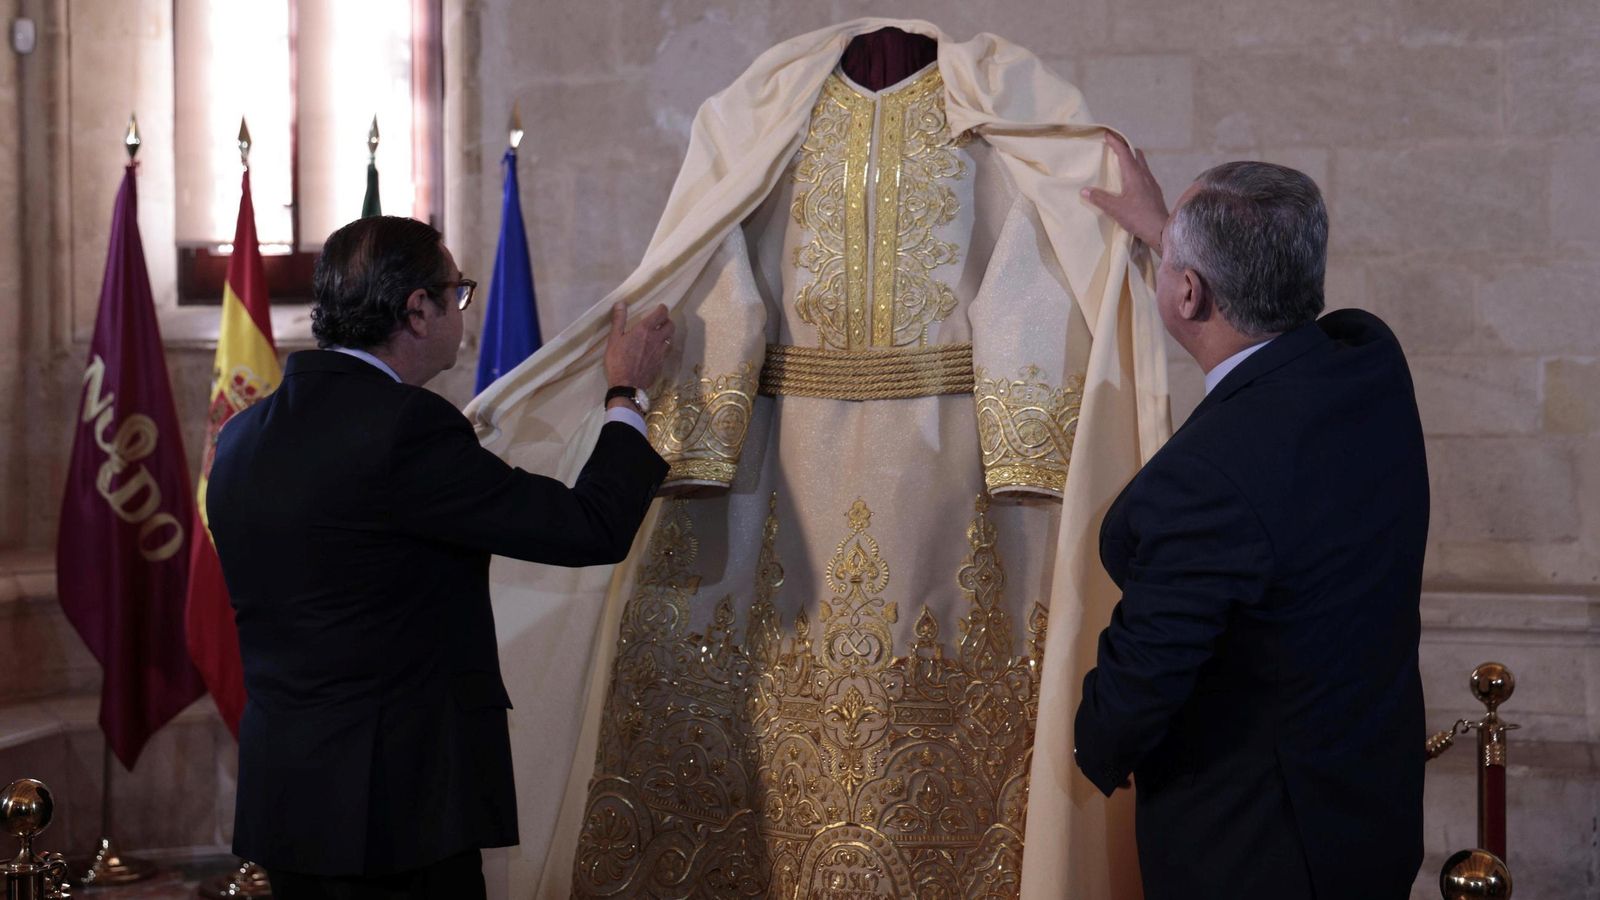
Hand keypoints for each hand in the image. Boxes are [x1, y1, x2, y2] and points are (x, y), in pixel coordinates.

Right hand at [604, 301, 673, 390]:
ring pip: (670, 338)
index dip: (662, 309)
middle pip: (671, 325)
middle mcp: (657, 339)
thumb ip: (619, 320)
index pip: (661, 314)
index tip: (659, 308)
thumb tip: (621, 302)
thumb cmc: (617, 361)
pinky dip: (664, 347)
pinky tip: (656, 350)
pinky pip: (667, 351)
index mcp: (645, 330)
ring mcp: (661, 352)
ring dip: (667, 334)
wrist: (627, 385)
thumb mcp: (614, 339)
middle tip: (660, 321)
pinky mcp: (661, 363)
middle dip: (667, 321)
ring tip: (659, 334)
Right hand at [1082, 132, 1168, 255]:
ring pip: (1142, 164)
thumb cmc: (1138, 217)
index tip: (1107, 134)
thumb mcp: (1115, 209)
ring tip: (1122, 164)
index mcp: (1134, 175)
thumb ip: (1100, 198)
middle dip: (1125, 148)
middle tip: (1115, 148)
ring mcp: (1152, 183)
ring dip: (1132, 160)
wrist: (1161, 230)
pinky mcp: (1155, 192)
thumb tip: (1084, 190)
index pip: (1124, 152)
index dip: (1115, 142)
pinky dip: (1136, 172)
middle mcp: (1145, 175)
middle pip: (1136, 154)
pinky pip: (1145, 175)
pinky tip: (1131, 183)